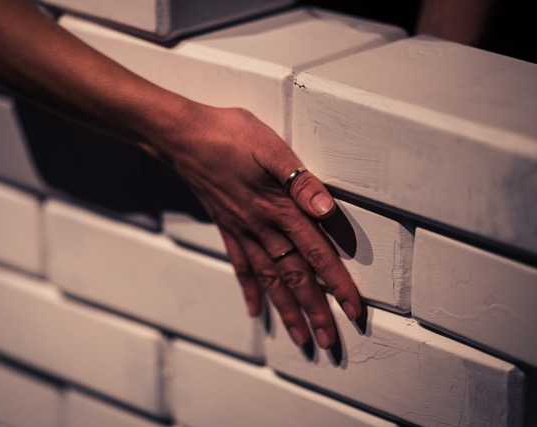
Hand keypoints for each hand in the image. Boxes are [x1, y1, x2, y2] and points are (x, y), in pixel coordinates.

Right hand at [167, 104, 360, 348]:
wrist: (183, 137)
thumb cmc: (228, 135)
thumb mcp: (270, 148)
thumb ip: (300, 181)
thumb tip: (326, 210)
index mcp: (278, 209)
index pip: (315, 253)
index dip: (336, 282)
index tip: (353, 310)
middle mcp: (261, 227)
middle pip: (294, 276)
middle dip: (313, 311)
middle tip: (327, 342)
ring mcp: (242, 231)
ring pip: (269, 279)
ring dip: (286, 310)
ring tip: (299, 337)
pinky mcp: (227, 228)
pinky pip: (240, 266)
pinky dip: (249, 290)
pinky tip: (255, 311)